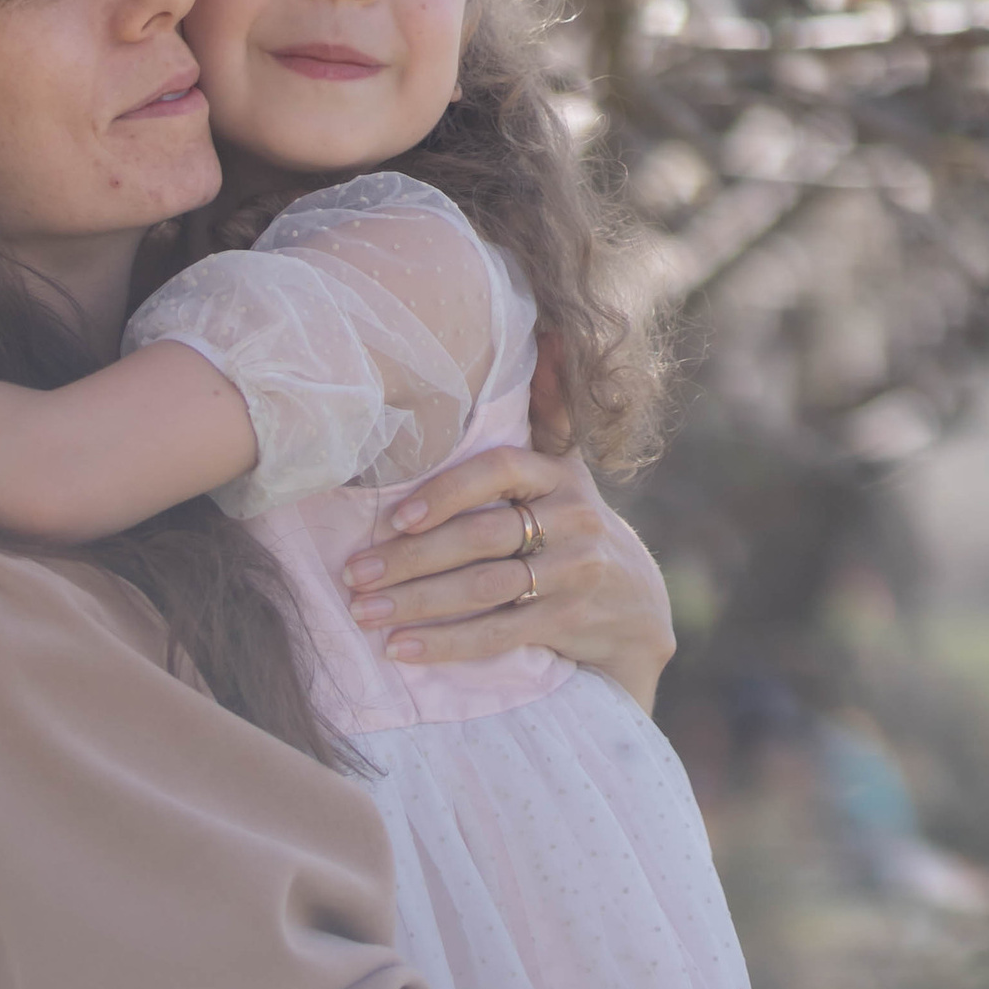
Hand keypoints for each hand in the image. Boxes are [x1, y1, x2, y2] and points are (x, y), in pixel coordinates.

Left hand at [342, 437, 678, 711]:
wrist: (635, 606)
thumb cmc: (572, 530)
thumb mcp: (565, 474)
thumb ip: (548, 416)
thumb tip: (549, 339)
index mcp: (559, 476)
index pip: (498, 470)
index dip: (445, 492)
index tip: (394, 517)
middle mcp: (573, 520)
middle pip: (479, 537)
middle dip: (408, 558)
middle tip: (353, 574)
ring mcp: (574, 573)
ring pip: (482, 588)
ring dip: (415, 603)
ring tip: (362, 613)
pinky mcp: (567, 621)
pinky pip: (497, 633)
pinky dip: (445, 644)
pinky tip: (400, 649)